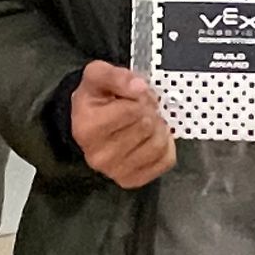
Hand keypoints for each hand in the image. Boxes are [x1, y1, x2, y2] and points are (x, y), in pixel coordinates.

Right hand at [69, 61, 176, 188]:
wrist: (88, 122)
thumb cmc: (95, 101)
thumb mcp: (97, 75)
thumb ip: (116, 76)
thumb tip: (138, 87)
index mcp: (88, 128)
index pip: (132, 110)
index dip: (139, 97)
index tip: (133, 95)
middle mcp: (99, 155)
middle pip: (146, 127)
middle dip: (149, 112)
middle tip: (141, 108)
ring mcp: (115, 171)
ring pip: (158, 145)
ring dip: (158, 128)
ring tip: (147, 121)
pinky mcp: (132, 179)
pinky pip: (166, 160)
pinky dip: (165, 145)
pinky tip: (152, 137)